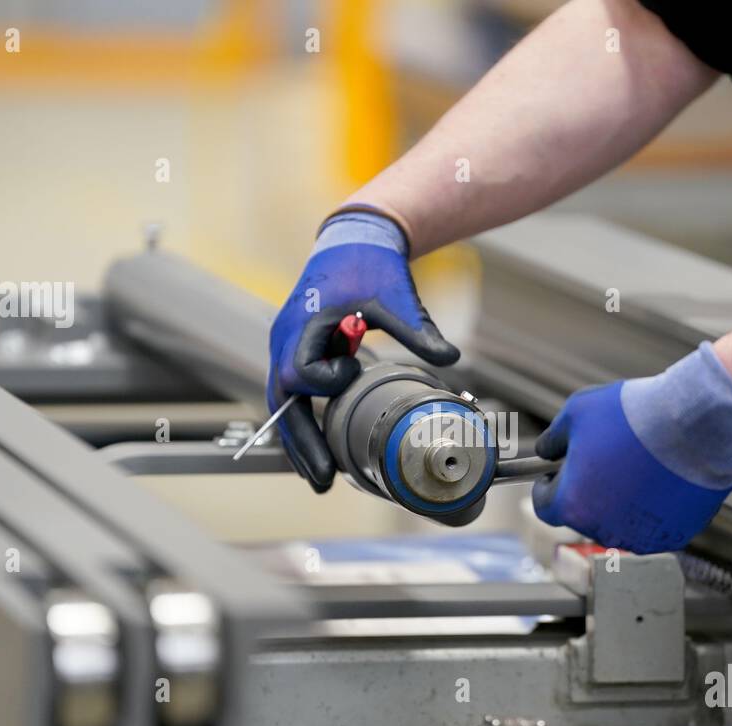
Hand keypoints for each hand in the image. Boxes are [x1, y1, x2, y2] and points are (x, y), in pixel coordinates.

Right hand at [268, 208, 458, 491]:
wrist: (355, 238)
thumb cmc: (370, 264)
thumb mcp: (396, 294)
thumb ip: (416, 329)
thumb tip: (450, 359)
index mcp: (302, 324)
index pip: (298, 371)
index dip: (326, 381)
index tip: (355, 370)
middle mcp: (284, 339)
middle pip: (281, 403)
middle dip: (301, 443)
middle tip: (323, 481)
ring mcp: (287, 347)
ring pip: (282, 404)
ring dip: (299, 441)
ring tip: (320, 480)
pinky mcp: (298, 351)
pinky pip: (293, 395)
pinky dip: (305, 423)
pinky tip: (320, 452)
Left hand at [531, 342, 731, 552]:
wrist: (694, 422)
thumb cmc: (634, 416)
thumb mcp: (576, 413)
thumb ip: (553, 438)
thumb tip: (547, 450)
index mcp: (572, 503)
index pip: (545, 506)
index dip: (548, 487)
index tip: (554, 475)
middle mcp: (603, 528)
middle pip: (585, 514)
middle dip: (588, 490)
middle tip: (605, 460)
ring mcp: (641, 536)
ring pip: (621, 521)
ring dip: (622, 500)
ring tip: (638, 464)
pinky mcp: (675, 534)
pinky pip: (657, 523)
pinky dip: (656, 506)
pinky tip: (662, 477)